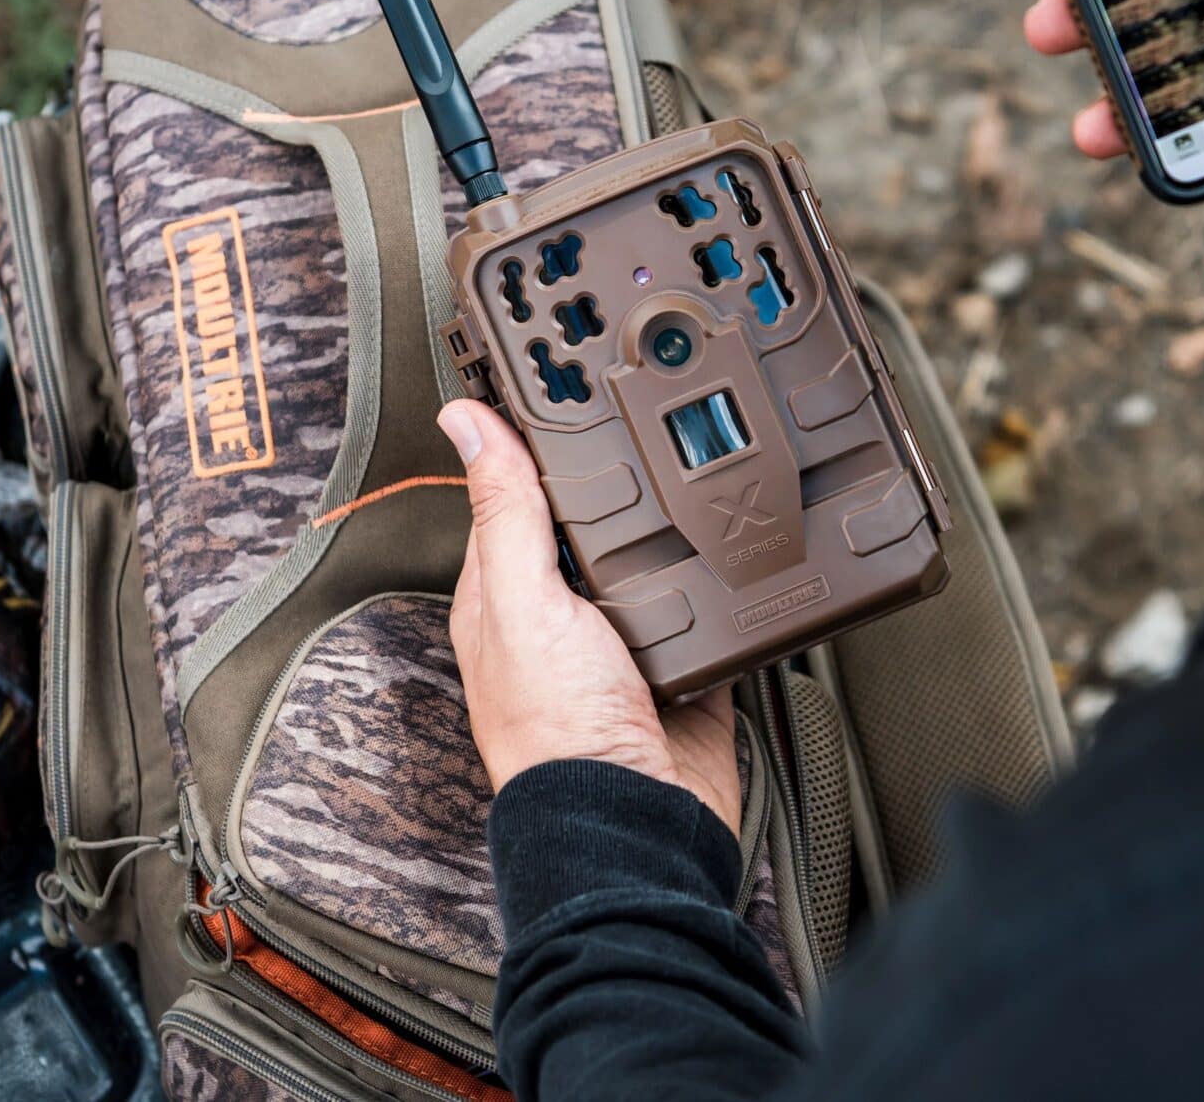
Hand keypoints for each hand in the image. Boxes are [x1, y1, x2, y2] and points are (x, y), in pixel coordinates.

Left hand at [438, 399, 740, 834]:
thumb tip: (467, 423)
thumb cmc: (557, 733)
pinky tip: (737, 542)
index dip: (534, 442)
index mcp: (505, 595)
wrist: (640, 823)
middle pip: (593, 522)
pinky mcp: (685, 662)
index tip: (561, 380)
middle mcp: (563, 615)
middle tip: (650, 404)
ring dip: (675, 523)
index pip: (515, 495)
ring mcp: (626, 640)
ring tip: (701, 458)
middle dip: (618, 479)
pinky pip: (710, 603)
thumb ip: (504, 512)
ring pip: (654, 556)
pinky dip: (724, 577)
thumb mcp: (522, 602)